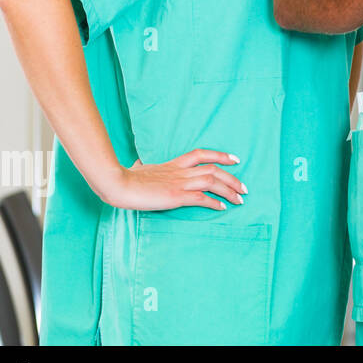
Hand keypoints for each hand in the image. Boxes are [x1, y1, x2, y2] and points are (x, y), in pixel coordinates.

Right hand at [103, 149, 245, 211]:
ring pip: (212, 182)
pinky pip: (201, 198)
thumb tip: (139, 163)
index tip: (235, 159)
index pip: (202, 154)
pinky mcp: (176, 196)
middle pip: (214, 170)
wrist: (118, 184)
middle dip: (232, 178)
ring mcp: (179, 183)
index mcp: (173, 164)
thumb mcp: (139, 169)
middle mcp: (180, 171)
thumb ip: (144, 166)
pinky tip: (221, 208)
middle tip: (245, 188)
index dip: (220, 155)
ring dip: (229, 190)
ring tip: (240, 199)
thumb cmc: (125, 178)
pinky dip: (214, 202)